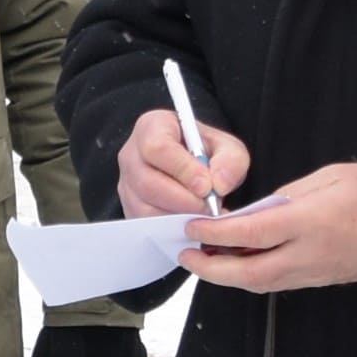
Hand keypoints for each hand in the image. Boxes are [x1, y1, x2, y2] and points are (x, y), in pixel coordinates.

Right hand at [116, 109, 250, 218]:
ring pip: (145, 208)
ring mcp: (126, 184)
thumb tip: (218, 184)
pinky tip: (192, 223)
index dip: (182, 169)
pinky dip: (171, 228)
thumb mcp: (227, 148)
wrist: (194, 170)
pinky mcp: (129, 208)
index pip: (158, 148)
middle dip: (183, 200)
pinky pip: (146, 224)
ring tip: (204, 214)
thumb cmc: (206, 153)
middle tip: (209, 208)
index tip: (206, 186)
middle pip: (147, 182)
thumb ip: (231, 161)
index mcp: (152, 127)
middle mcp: (132, 155)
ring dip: (178, 216)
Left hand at [181, 162, 356, 292]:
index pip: (252, 231)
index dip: (216, 232)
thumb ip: (291, 193)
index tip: (191, 226)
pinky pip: (276, 283)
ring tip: (203, 259)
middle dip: (210, 268)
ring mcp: (314, 273)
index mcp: (311, 223)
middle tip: (185, 255)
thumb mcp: (331, 177)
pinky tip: (238, 261)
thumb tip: (259, 208)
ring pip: (259, 283)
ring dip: (227, 275)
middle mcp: (308, 254)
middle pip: (248, 272)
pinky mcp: (319, 280)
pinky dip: (250, 276)